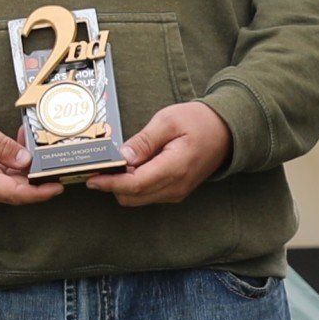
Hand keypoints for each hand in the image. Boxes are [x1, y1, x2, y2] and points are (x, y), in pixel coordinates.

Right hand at [0, 102, 62, 206]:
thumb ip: (3, 147)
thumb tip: (27, 161)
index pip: (15, 194)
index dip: (39, 192)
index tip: (59, 186)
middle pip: (16, 191)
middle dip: (38, 178)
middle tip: (58, 161)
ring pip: (11, 184)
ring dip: (27, 168)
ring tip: (38, 144)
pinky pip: (2, 176)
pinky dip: (16, 164)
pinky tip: (22, 144)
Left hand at [87, 101, 232, 205]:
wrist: (226, 131)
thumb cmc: (199, 121)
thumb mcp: (168, 121)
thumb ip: (143, 141)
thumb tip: (121, 157)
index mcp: (174, 168)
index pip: (135, 184)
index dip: (110, 183)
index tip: (91, 177)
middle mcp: (175, 187)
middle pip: (132, 197)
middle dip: (113, 185)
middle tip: (102, 166)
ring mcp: (176, 192)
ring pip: (138, 199)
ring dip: (123, 186)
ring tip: (118, 164)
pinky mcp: (176, 192)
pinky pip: (148, 195)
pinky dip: (135, 186)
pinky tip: (133, 167)